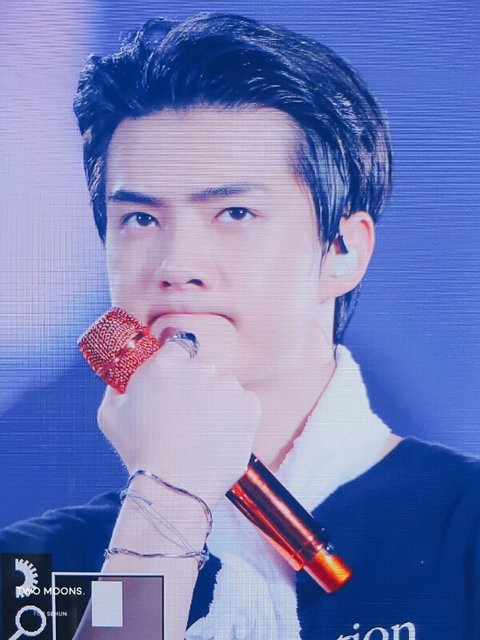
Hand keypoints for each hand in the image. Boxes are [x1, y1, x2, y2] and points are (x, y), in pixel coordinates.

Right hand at [97, 316, 261, 507]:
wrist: (176, 486)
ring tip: (201, 431)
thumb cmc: (140, 451)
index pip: (178, 348)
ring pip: (224, 386)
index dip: (176, 367)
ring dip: (216, 401)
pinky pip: (243, 404)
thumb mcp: (110, 414)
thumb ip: (117, 387)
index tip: (173, 384)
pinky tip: (218, 436)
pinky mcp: (250, 405)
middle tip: (185, 415)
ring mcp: (228, 385)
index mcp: (166, 362)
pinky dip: (235, 417)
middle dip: (196, 384)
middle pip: (202, 367)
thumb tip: (120, 378)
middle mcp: (201, 367)